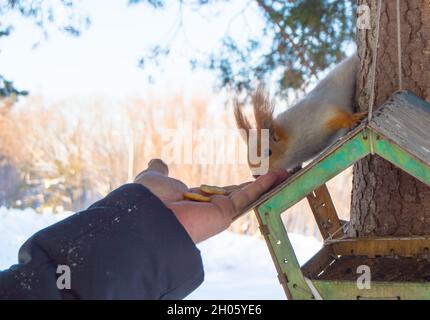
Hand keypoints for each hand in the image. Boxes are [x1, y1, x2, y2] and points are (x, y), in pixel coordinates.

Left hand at [134, 159, 287, 242]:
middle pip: (239, 194)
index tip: (247, 179)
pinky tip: (281, 175)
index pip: (218, 191)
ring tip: (287, 174)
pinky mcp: (226, 213)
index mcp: (194, 200)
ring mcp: (219, 212)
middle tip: (276, 176)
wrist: (149, 216)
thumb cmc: (150, 199)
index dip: (233, 186)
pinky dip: (265, 184)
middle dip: (258, 186)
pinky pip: (248, 195)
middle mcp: (208, 208)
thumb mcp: (155, 179)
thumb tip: (157, 161)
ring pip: (249, 195)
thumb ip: (160, 172)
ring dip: (268, 184)